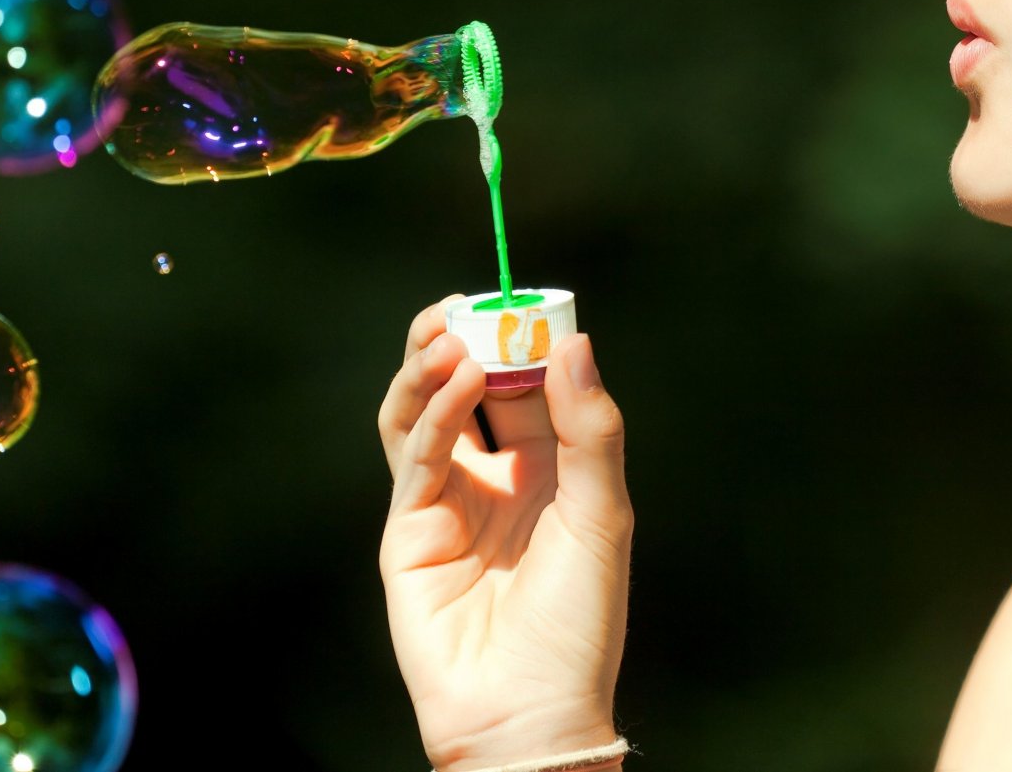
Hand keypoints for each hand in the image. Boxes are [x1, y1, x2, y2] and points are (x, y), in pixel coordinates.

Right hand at [378, 295, 633, 771]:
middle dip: (466, 338)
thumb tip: (576, 343)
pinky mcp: (407, 528)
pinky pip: (416, 454)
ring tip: (450, 329)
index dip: (525, 341)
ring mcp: (446, 501)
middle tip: (470, 300)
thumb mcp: (603, 516)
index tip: (526, 301)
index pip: (528, 386)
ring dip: (432, 365)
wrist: (531, 711)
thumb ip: (590, 429)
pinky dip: (433, 410)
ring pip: (425, 410)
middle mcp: (493, 479)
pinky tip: (456, 381)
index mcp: (547, 473)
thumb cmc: (579, 624)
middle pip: (469, 387)